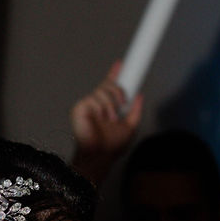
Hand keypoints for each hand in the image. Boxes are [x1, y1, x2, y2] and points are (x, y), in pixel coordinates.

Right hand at [70, 62, 142, 183]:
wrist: (101, 156)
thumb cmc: (111, 146)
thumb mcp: (131, 127)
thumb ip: (136, 111)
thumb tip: (140, 96)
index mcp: (108, 106)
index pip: (110, 86)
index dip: (115, 74)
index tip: (120, 64)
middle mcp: (97, 104)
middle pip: (107, 85)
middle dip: (118, 91)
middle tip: (122, 103)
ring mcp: (88, 105)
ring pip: (102, 91)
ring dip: (111, 105)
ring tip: (111, 119)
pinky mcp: (79, 108)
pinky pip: (93, 99)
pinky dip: (101, 108)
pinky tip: (101, 118)